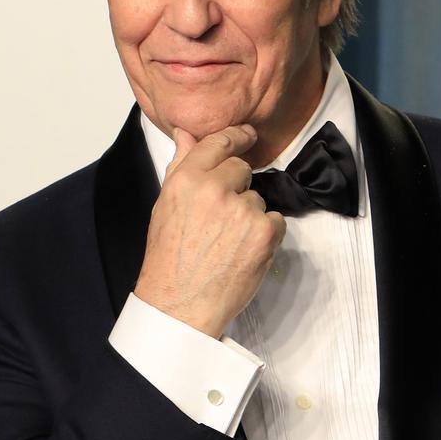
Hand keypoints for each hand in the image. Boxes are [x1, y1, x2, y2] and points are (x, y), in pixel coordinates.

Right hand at [135, 124, 286, 338]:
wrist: (180, 305)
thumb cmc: (168, 260)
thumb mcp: (165, 207)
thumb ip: (180, 167)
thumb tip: (186, 134)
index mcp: (186, 180)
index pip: (218, 143)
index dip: (236, 136)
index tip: (248, 135)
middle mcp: (214, 189)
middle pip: (242, 169)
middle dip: (237, 188)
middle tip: (222, 219)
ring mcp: (242, 210)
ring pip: (258, 198)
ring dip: (249, 216)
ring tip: (227, 243)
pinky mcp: (263, 232)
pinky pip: (275, 220)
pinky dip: (266, 235)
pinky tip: (243, 251)